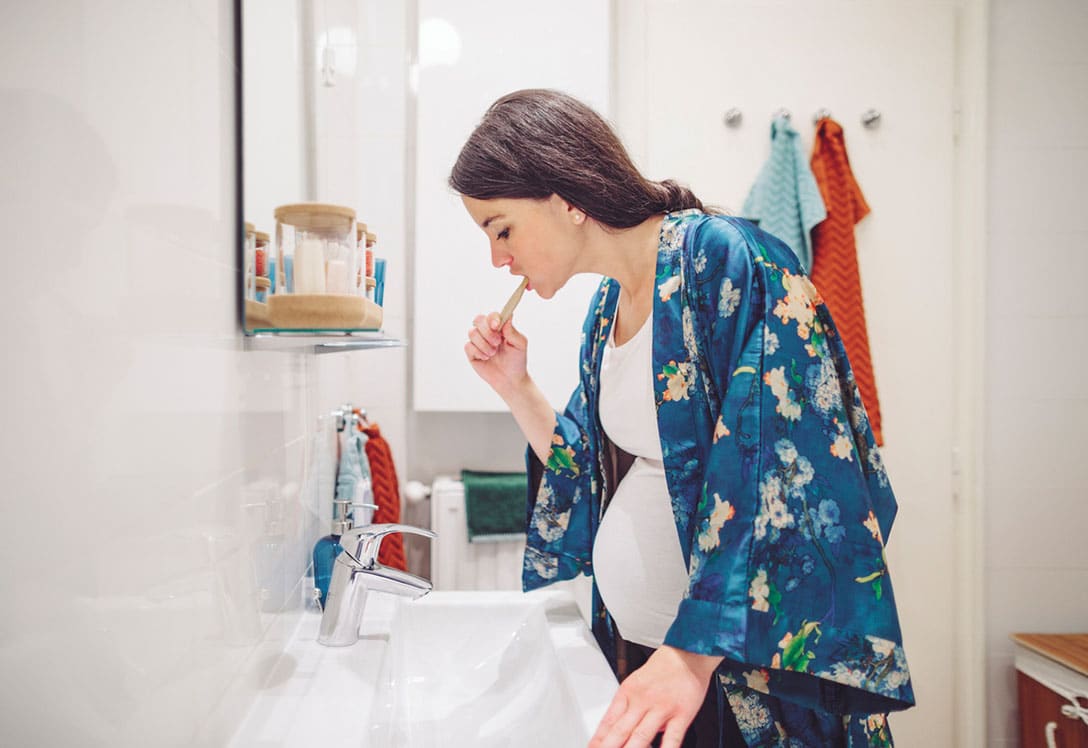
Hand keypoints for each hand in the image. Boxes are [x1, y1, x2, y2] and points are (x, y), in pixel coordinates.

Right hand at [464, 311, 528, 399]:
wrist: (510, 380)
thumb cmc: (516, 361)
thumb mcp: (520, 345)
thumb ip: (512, 330)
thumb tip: (508, 316)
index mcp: (500, 327)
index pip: (492, 315)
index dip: (492, 318)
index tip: (496, 325)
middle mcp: (487, 331)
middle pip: (478, 319)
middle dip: (487, 331)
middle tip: (497, 342)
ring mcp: (478, 341)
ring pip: (472, 333)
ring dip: (484, 344)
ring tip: (493, 354)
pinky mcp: (471, 352)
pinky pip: (468, 346)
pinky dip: (478, 352)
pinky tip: (486, 358)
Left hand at [588, 646, 722, 747]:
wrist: (687, 653)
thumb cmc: (663, 668)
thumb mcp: (636, 682)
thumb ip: (629, 706)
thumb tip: (623, 730)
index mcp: (628, 692)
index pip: (608, 721)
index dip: (598, 740)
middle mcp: (642, 701)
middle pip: (621, 731)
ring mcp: (661, 708)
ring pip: (642, 736)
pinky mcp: (682, 714)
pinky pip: (672, 738)